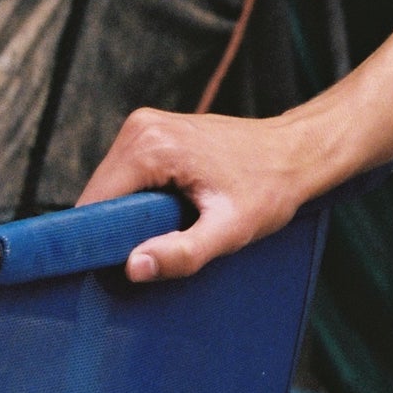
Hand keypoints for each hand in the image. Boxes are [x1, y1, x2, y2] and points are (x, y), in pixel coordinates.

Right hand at [77, 107, 338, 282]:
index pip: (92, 206)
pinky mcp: (154, 132)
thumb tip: (131, 267)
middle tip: (156, 251)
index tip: (119, 267)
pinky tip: (172, 211)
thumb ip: (183, 252)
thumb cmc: (272, 189)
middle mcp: (140, 127)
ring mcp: (146, 125)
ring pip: (112, 188)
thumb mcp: (232, 229)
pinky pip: (129, 175)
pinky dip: (140, 199)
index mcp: (149, 146)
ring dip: (129, 215)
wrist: (300, 152)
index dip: (98, 242)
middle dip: (116, 229)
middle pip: (99, 196)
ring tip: (171, 228)